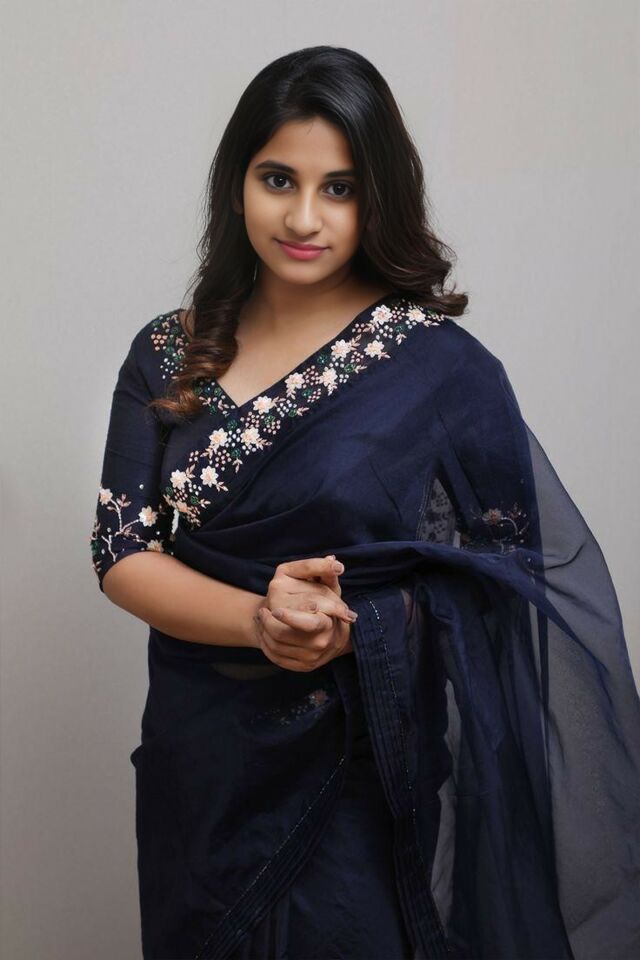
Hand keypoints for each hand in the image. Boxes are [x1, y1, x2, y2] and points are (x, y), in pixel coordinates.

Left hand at [254, 555, 356, 671]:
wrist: (332, 637)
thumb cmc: (327, 608)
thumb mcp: (329, 589)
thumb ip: (325, 573)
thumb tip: (331, 559)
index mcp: (326, 622)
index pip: (308, 622)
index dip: (289, 617)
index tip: (275, 610)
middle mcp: (319, 642)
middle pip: (283, 634)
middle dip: (268, 623)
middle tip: (262, 612)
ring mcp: (310, 657)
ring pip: (275, 645)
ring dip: (264, 631)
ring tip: (263, 619)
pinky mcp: (302, 667)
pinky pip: (276, 657)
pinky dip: (267, 645)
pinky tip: (266, 634)